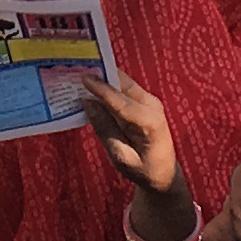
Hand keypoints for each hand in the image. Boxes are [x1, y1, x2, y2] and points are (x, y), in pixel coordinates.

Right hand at [77, 73, 184, 208]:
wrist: (163, 172)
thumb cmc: (144, 169)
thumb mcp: (121, 157)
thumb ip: (105, 129)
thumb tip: (87, 103)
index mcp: (149, 122)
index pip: (121, 102)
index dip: (101, 89)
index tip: (83, 78)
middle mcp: (151, 105)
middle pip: (123, 85)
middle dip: (100, 76)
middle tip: (76, 69)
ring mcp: (149, 101)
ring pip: (122, 83)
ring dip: (102, 78)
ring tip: (79, 74)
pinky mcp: (143, 101)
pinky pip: (122, 89)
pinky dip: (106, 85)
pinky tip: (91, 84)